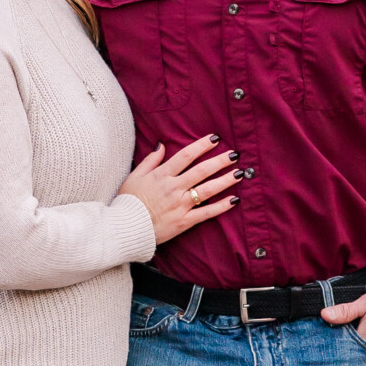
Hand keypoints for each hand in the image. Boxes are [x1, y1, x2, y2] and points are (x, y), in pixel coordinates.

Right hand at [120, 134, 239, 246]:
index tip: (215, 139)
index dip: (202, 146)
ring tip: (239, 173)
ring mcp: (180, 205)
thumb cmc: (128, 201)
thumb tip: (162, 144)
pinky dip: (221, 206)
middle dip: (220, 161)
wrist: (125, 227)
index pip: (186, 156)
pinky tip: (234, 199)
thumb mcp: (135, 176)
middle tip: (235, 154)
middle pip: (201, 171)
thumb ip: (150, 160)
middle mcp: (174, 188)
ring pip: (207, 190)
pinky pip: (206, 212)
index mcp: (162, 175)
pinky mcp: (184, 221)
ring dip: (225, 180)